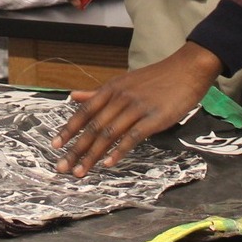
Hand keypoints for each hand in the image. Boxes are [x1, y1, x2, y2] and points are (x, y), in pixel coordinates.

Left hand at [53, 42, 220, 177]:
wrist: (186, 70)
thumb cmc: (155, 79)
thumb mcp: (124, 82)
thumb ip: (98, 93)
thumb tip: (73, 96)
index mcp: (111, 89)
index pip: (84, 111)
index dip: (69, 129)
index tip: (55, 145)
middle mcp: (120, 98)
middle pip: (93, 126)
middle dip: (76, 148)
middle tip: (62, 166)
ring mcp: (137, 108)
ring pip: (109, 134)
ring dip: (92, 155)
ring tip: (80, 171)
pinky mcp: (154, 118)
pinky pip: (132, 136)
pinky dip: (119, 151)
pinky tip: (109, 163)